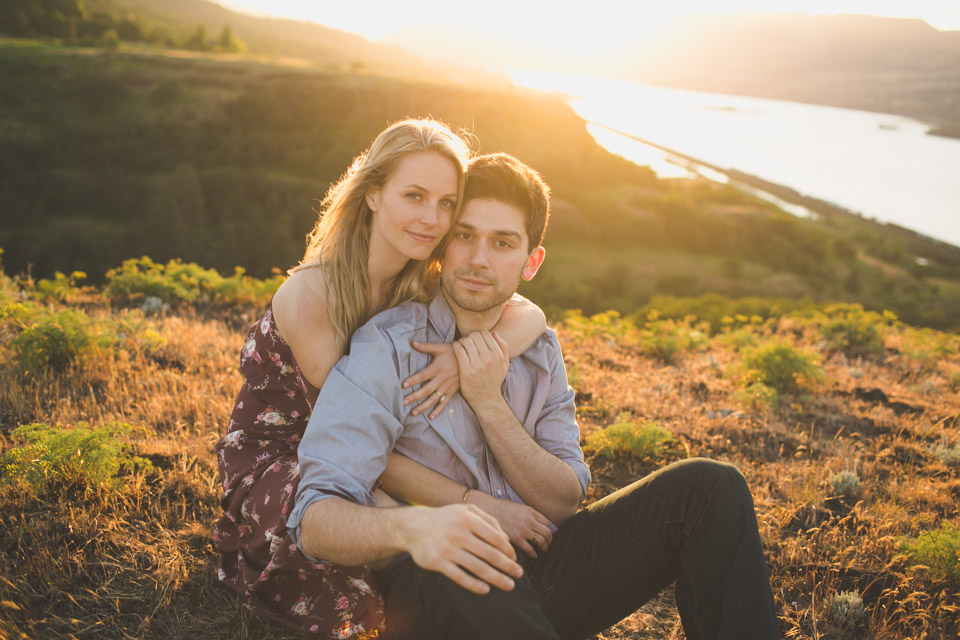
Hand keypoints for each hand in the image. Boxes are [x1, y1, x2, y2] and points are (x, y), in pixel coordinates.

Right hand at [397, 504, 522, 594]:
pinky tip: (486, 590)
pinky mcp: (438, 562)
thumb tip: (508, 540)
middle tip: (519, 575)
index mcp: (468, 519)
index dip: (508, 550)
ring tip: (509, 585)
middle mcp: (459, 533)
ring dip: (497, 578)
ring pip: (478, 567)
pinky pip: (460, 577)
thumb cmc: (446, 518)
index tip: (514, 559)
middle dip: (508, 566)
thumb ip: (489, 520)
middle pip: (490, 554)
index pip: (495, 538)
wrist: (414, 526)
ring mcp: (448, 549)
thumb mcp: (466, 511)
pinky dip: (475, 585)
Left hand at [403, 341, 459, 417]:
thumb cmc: (453, 352)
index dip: (412, 380)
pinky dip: (438, 411)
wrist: (471, 359)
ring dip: (423, 407)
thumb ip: (425, 346)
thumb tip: (412, 342)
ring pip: (433, 399)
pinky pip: (444, 403)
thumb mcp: (440, 347)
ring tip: (413, 412)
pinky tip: (430, 417)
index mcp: (437, 368)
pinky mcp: (452, 392)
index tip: (403, 385)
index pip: (422, 376)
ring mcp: (447, 387)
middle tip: (403, 403)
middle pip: (425, 390)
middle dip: (414, 397)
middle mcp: (441, 379)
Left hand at [453, 331, 508, 406]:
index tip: (475, 340)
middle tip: (467, 342)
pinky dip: (456, 345)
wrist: (486, 399)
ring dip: (462, 340)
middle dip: (470, 337)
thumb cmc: (494, 380)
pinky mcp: (466, 370)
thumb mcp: (504, 364)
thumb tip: (494, 333)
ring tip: (461, 345)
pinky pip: (459, 350)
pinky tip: (456, 348)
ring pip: (466, 341)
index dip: (479, 335)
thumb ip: (503, 347)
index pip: (486, 334)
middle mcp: (489, 358)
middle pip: (475, 336)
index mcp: (498, 355)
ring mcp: (477, 364)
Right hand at [468, 491, 552, 558]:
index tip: (547, 535)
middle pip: (547, 533)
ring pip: (541, 541)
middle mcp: (529, 520)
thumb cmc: (500, 508)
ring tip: (542, 550)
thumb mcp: (518, 507)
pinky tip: (533, 555)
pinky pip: (530, 549)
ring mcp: (523, 530)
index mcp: (530, 511)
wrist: (487, 510)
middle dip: (549, 540)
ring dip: (544, 547)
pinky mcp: (516, 539)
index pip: (547, 522)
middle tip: (548, 544)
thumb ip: (528, 514)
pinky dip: (534, 554)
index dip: (548, 530)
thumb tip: (535, 523)